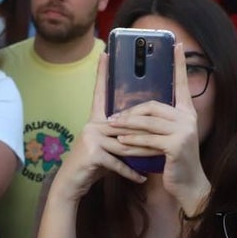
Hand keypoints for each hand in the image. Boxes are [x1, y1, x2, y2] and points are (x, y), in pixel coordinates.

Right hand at [51, 55, 149, 202]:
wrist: (71, 183)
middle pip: (126, 123)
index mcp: (96, 119)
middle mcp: (92, 124)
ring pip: (125, 142)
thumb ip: (120, 136)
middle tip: (166, 132)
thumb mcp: (107, 146)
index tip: (105, 53)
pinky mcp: (93, 154)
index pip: (100, 93)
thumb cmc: (92, 164)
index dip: (102, 73)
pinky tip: (143, 177)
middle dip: (146, 131)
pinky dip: (131, 171)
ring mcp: (91, 138)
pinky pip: (118, 161)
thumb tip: (140, 130)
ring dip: (143, 153)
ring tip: (161, 156)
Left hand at [107, 44, 209, 214]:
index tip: (177, 44)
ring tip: (110, 127)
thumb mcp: (169, 137)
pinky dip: (132, 142)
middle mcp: (188, 119)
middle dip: (130, 111)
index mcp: (187, 112)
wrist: (188, 185)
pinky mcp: (176, 146)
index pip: (182, 84)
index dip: (179, 64)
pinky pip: (148, 140)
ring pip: (148, 123)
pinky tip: (121, 142)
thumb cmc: (174, 161)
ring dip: (126, 126)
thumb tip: (135, 112)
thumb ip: (159, 123)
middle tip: (111, 116)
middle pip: (153, 106)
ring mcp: (184, 132)